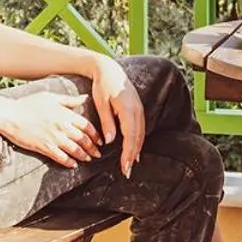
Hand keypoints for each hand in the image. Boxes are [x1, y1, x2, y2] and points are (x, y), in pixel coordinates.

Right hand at [0, 92, 101, 167]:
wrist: (10, 115)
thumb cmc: (29, 104)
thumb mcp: (51, 97)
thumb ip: (69, 100)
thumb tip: (85, 98)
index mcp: (65, 114)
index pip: (87, 126)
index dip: (95, 135)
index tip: (100, 140)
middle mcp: (62, 127)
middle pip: (83, 139)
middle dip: (93, 148)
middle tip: (98, 153)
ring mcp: (53, 138)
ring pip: (74, 149)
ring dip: (83, 156)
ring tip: (88, 159)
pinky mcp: (44, 147)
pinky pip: (61, 157)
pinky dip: (69, 162)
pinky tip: (73, 165)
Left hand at [90, 58, 146, 177]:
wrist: (109, 69)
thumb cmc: (102, 85)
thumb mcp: (101, 103)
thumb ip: (106, 122)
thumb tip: (109, 142)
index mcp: (128, 109)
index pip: (130, 136)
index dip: (128, 153)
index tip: (124, 167)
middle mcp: (137, 110)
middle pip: (138, 138)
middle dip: (132, 156)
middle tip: (126, 172)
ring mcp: (140, 109)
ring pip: (141, 134)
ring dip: (136, 150)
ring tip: (130, 164)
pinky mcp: (138, 109)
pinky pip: (140, 128)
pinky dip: (138, 140)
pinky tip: (133, 149)